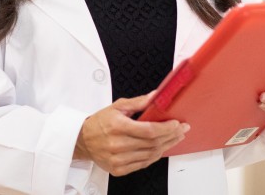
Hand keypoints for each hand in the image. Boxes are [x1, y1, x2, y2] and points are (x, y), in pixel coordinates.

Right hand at [73, 93, 189, 176]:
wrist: (83, 140)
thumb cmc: (100, 122)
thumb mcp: (117, 106)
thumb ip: (138, 102)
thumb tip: (155, 96)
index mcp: (117, 126)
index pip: (149, 130)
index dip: (166, 128)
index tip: (176, 124)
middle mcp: (117, 144)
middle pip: (152, 143)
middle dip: (171, 136)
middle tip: (181, 130)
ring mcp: (118, 159)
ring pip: (150, 155)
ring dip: (166, 146)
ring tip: (175, 138)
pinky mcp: (119, 169)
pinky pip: (143, 164)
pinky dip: (155, 156)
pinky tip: (161, 148)